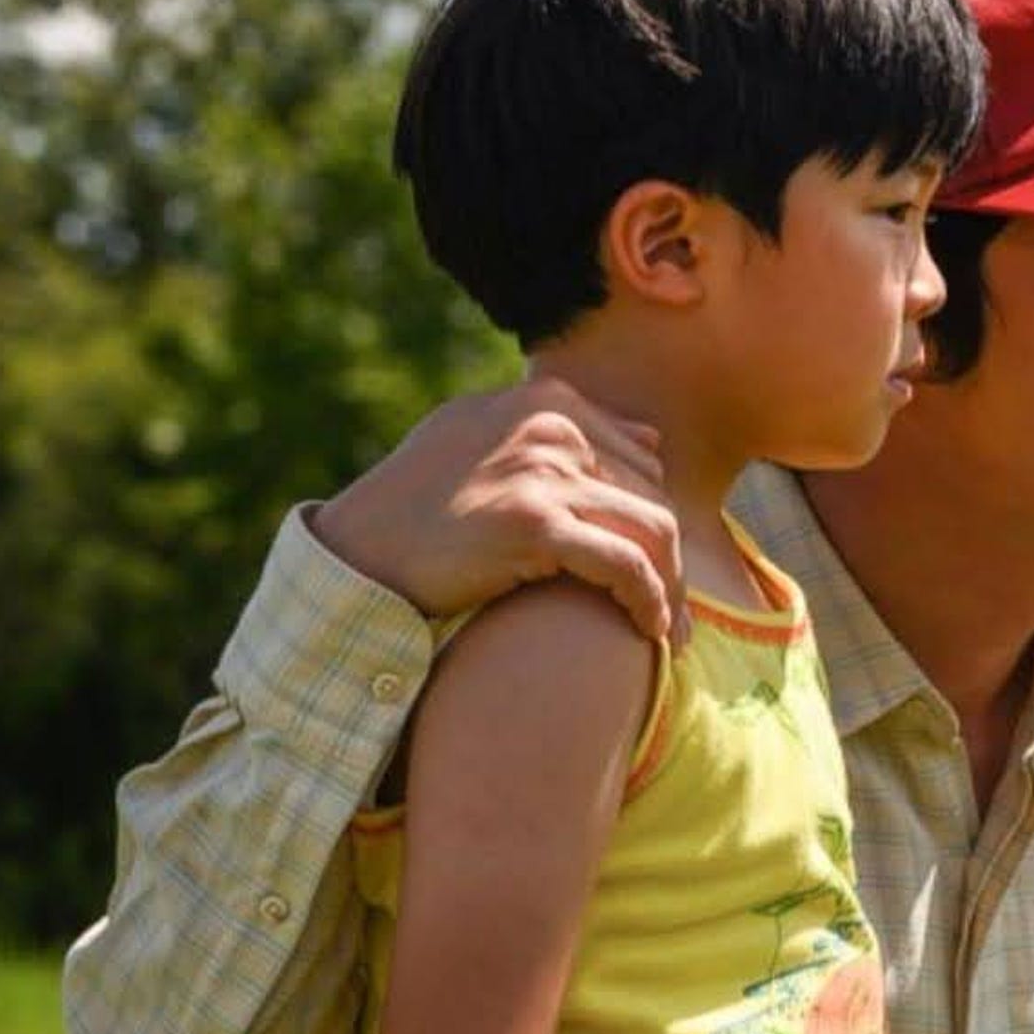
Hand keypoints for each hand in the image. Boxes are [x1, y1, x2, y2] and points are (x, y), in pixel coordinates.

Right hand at [310, 375, 686, 639]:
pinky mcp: (533, 523)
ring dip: (672, 587)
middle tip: (678, 615)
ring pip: (654, 528)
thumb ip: (556, 435)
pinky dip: (649, 600)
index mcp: (545, 401)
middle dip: (673, 560)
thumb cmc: (418, 507)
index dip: (658, 519)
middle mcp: (550, 424)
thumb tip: (647, 440)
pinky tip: (649, 632)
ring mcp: (543, 471)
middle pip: (655, 494)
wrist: (356, 551)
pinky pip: (625, 564)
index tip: (665, 569)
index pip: (642, 459)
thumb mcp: (484, 442)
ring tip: (669, 631)